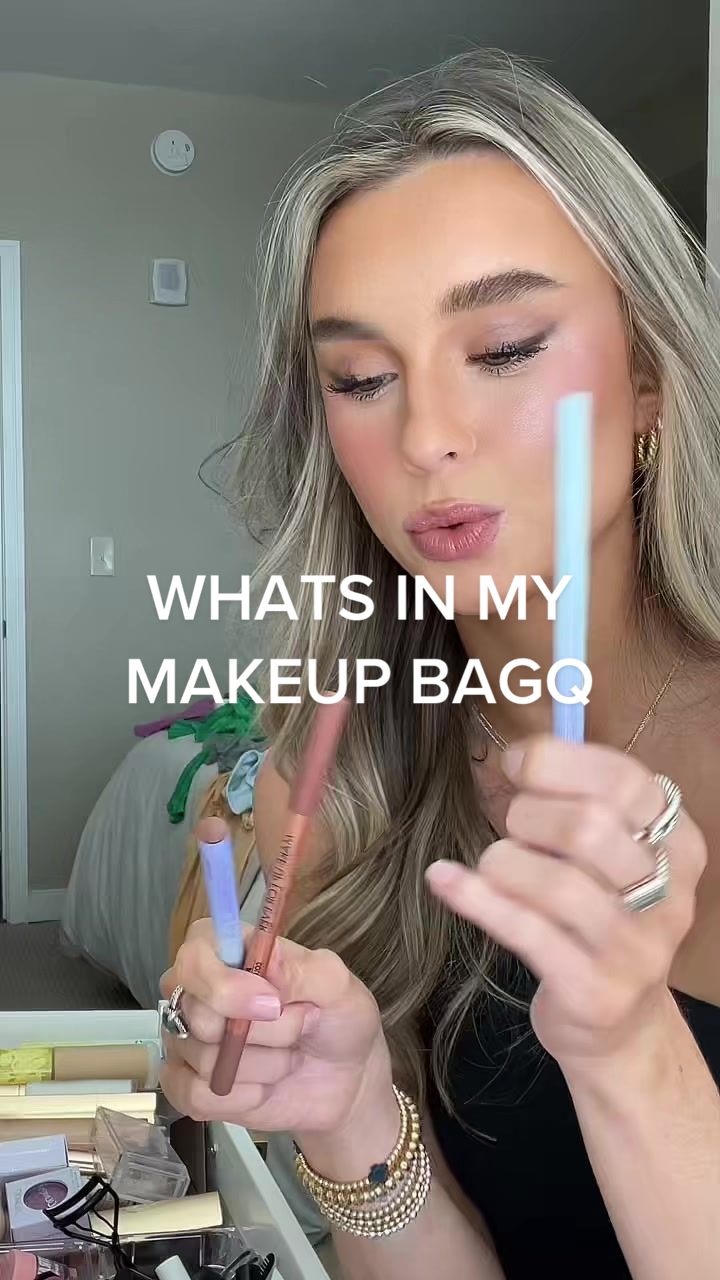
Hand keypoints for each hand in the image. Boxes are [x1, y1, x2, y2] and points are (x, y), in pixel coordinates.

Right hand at [159, 919, 390, 1136]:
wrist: (346, 1080)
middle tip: (301, 1027)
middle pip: (198, 1014)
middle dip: (265, 1031)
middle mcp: (198, 992)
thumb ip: (302, 969)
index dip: (225, 984)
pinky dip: (241, 1097)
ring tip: (289, 1057)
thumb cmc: (336, 1018)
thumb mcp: (336, 985)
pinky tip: (265, 1089)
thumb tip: (268, 957)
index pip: (193, 959)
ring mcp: (189, 1040)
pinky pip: (194, 1096)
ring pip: (205, 1059)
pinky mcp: (190, 1086)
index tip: (273, 1002)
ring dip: (264, 1065)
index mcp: (226, 952)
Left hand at [426, 735, 706, 1072]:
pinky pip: (525, 931)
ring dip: (504, 862)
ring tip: (492, 866)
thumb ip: (582, 800)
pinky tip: (443, 878)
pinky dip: (474, 898)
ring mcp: (635, 949)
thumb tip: (520, 754)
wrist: (620, 1026)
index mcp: (679, 843)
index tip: (516, 762)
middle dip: (529, 815)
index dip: (559, 762)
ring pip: (558, 883)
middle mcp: (669, 895)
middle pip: (590, 827)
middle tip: (511, 829)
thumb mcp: (612, 855)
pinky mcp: (595, 992)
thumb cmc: (599, 917)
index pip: (626, 781)